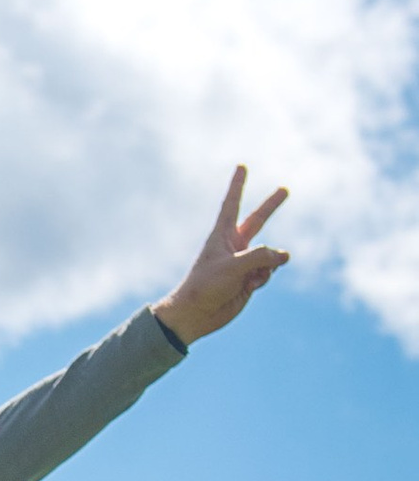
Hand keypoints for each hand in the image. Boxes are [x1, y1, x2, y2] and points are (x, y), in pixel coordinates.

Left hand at [155, 168, 290, 346]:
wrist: (196, 315)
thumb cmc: (206, 285)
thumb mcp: (234, 266)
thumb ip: (261, 256)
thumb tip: (284, 256)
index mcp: (222, 235)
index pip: (232, 203)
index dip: (238, 185)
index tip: (241, 166)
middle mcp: (234, 245)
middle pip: (258, 220)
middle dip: (272, 205)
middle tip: (285, 189)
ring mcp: (243, 262)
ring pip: (269, 255)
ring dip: (269, 263)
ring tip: (252, 277)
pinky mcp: (249, 279)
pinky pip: (268, 272)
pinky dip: (264, 278)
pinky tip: (250, 286)